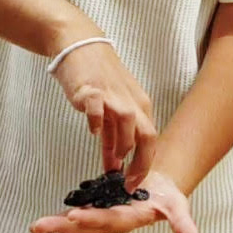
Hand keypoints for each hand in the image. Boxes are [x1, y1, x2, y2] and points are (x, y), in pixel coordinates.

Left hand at [30, 170, 200, 232]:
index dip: (91, 219)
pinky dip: (61, 217)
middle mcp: (112, 220)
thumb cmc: (168, 198)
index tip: (74, 216)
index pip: (107, 220)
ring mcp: (103, 215)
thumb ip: (183, 226)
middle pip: (85, 225)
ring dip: (57, 225)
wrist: (161, 188)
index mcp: (128, 219)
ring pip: (78, 222)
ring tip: (37, 227)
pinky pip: (77, 213)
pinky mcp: (97, 207)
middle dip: (63, 226)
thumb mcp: (178, 208)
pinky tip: (44, 222)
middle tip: (41, 226)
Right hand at [51, 41, 156, 183]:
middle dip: (140, 162)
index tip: (134, 185)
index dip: (145, 165)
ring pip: (127, 121)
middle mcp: (131, 101)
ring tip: (113, 163)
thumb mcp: (112, 110)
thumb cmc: (99, 79)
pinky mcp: (91, 89)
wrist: (81, 46)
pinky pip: (97, 105)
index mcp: (140, 107)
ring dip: (122, 144)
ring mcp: (112, 95)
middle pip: (146, 134)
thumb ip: (114, 139)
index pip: (151, 140)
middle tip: (128, 184)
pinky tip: (93, 131)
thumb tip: (115, 167)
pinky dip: (96, 120)